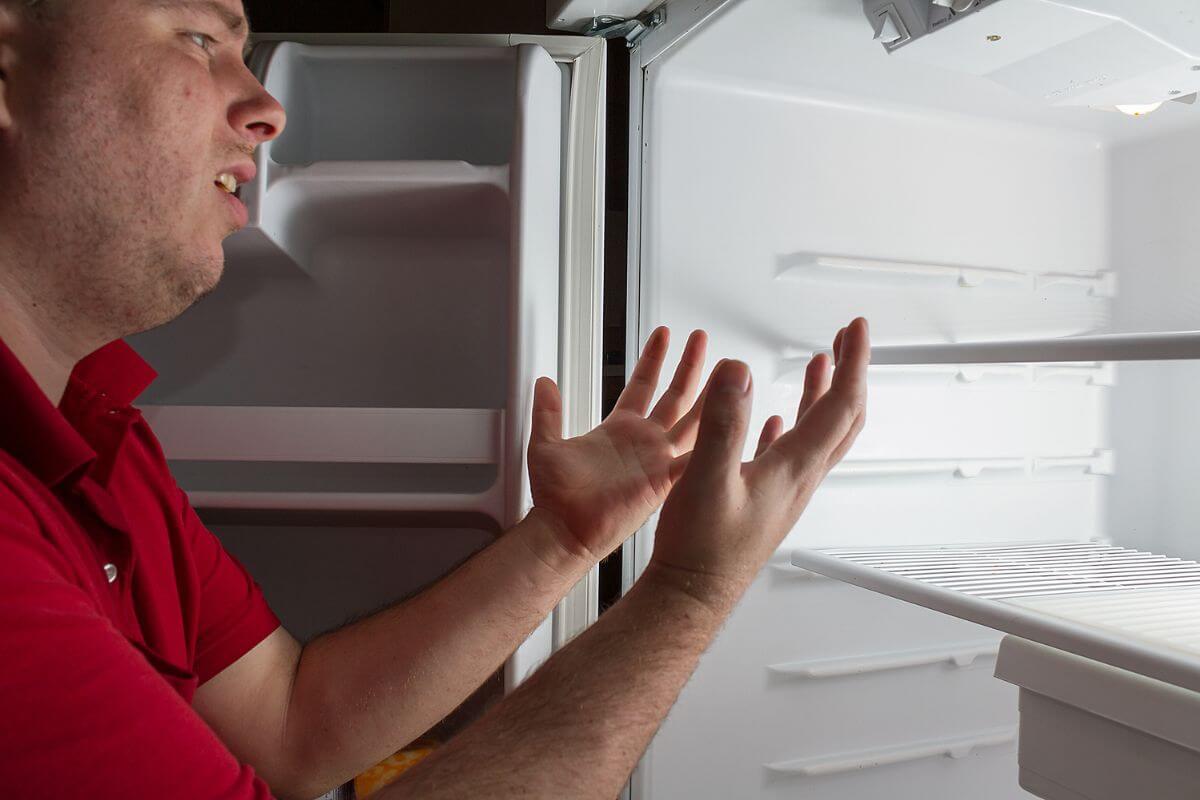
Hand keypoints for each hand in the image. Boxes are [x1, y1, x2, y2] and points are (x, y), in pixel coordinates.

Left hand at [528, 328, 712, 561]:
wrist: (564, 530)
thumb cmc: (555, 497)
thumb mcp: (546, 443)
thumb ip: (548, 411)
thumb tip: (543, 383)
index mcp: (618, 429)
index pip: (642, 384)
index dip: (653, 359)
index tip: (664, 335)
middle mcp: (643, 442)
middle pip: (675, 395)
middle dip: (690, 366)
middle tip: (701, 340)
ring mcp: (657, 461)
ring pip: (692, 421)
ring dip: (709, 396)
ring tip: (727, 373)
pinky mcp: (664, 481)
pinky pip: (695, 459)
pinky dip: (714, 444)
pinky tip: (731, 425)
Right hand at [648, 318, 869, 609]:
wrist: (693, 593)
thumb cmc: (700, 548)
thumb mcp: (706, 477)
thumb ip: (723, 422)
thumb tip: (738, 371)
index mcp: (793, 467)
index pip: (840, 405)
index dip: (854, 362)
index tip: (856, 328)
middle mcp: (798, 478)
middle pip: (842, 417)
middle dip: (849, 372)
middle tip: (847, 339)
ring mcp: (784, 491)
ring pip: (820, 435)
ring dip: (825, 395)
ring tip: (821, 365)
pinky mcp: (764, 501)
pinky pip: (790, 454)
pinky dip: (793, 425)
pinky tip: (775, 421)